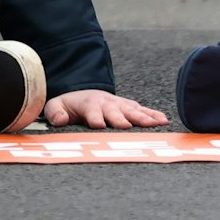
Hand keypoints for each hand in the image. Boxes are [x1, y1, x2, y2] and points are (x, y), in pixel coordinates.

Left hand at [42, 90, 168, 129]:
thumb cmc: (71, 105)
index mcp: (89, 104)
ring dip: (144, 117)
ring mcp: (120, 105)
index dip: (95, 118)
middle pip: (115, 112)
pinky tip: (164, 120)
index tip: (99, 125)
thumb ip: (55, 113)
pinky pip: (143, 110)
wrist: (85, 93)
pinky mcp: (129, 107)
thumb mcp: (56, 106)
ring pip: (133, 111)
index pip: (92, 112)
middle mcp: (107, 103)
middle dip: (121, 119)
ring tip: (156, 124)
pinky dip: (153, 115)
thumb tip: (60, 119)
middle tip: (126, 126)